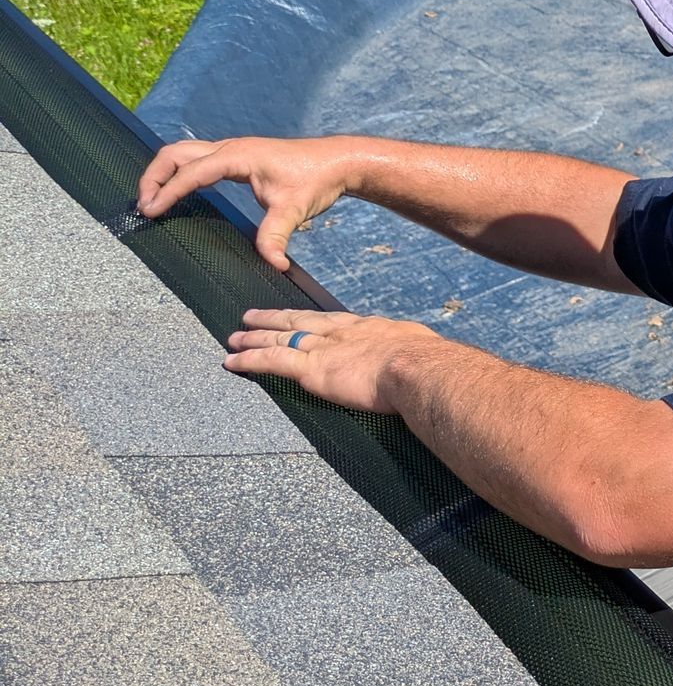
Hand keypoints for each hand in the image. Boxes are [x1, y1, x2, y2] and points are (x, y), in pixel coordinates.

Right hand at [137, 134, 365, 270]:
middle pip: (175, 153)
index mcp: (237, 156)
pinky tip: (176, 193)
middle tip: (142, 205)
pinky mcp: (237, 158)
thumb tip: (274, 263)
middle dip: (153, 176)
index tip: (150, 211)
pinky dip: (179, 173)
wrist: (337, 161)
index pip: (191, 172)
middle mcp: (230, 148)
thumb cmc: (316, 179)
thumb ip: (277, 235)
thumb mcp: (295, 208)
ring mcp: (232, 151)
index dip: (168, 191)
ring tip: (151, 201)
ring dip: (163, 173)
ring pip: (183, 154)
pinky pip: (197, 161)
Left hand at [223, 307, 443, 411]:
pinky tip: (231, 362)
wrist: (417, 367)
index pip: (331, 321)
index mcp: (367, 329)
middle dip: (274, 319)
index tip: (300, 316)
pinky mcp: (310, 369)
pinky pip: (271, 361)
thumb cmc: (427, 364)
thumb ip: (411, 356)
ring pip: (279, 338)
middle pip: (298, 321)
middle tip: (252, 316)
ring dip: (254, 338)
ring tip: (234, 337)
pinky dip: (249, 361)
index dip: (312, 319)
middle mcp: (340, 333)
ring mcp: (322, 349)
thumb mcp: (420, 351)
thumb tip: (423, 365)